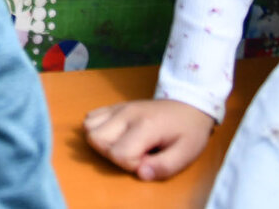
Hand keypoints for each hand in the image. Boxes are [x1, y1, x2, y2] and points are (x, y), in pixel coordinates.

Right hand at [83, 98, 214, 180]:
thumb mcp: (186, 154)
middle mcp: (126, 114)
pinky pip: (91, 118)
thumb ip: (164, 167)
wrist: (189, 105)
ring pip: (89, 127)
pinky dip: (98, 130)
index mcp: (145, 126)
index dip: (131, 165)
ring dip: (103, 143)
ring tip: (124, 145)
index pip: (118, 153)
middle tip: (135, 155)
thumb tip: (140, 174)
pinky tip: (117, 135)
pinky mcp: (114, 106)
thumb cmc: (189, 131)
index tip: (148, 161)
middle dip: (112, 155)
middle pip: (96, 139)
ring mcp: (118, 108)